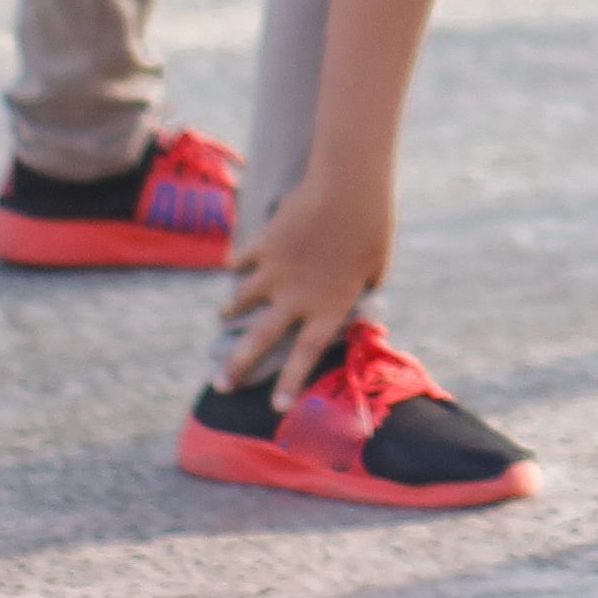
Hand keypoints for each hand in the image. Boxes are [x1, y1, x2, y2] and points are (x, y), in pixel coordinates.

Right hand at [218, 170, 391, 400]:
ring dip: (231, 311)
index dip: (290, 382)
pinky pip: (242, 260)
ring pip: (241, 301)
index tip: (276, 407)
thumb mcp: (377, 267)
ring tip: (224, 317)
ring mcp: (274, 272)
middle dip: (237, 366)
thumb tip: (360, 294)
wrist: (348, 190)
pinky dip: (237, 265)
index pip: (306, 356)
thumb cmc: (373, 227)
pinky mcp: (263, 245)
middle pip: (259, 340)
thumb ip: (363, 288)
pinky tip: (233, 267)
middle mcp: (296, 298)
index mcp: (328, 308)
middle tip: (220, 385)